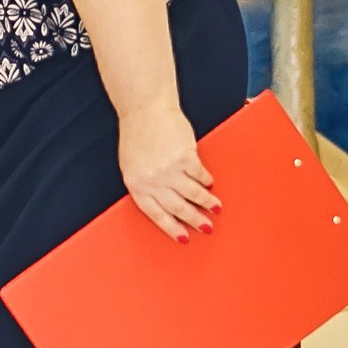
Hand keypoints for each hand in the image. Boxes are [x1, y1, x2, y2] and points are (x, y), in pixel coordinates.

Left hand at [118, 104, 218, 240]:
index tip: (183, 237)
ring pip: (193, 194)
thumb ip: (146, 184)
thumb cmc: (136, 136)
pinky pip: (200, 175)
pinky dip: (206, 180)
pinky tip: (210, 183)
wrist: (144, 109)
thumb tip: (166, 201)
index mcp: (136, 185)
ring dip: (206, 203)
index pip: (156, 214)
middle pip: (177, 207)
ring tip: (215, 209)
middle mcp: (153, 180)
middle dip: (194, 220)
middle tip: (206, 228)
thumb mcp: (132, 165)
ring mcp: (170, 170)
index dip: (171, 228)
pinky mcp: (185, 157)